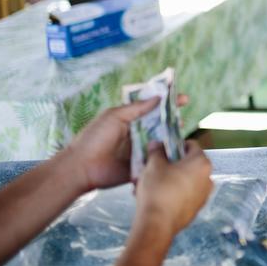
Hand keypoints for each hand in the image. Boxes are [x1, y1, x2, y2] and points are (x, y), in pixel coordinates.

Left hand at [62, 95, 188, 192]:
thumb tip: (158, 98)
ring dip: (172, 137)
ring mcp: (140, 150)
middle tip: (183, 118)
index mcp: (129, 119)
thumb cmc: (95, 138)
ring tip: (181, 133)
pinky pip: (157, 159)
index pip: (151, 108)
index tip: (183, 98)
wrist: (83, 167)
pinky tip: (177, 151)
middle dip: (172, 120)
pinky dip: (166, 155)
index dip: (167, 102)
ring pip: (161, 141)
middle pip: (159, 124)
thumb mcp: (114, 116)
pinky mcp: (142, 165)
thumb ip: (136, 108)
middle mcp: (136, 133)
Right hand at [134, 141, 212, 238]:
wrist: (157, 224)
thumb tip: (156, 144)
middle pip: (188, 164)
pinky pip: (185, 194)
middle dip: (171, 164)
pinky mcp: (196, 209)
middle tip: (154, 168)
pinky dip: (173, 192)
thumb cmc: (158, 190)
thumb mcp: (153, 165)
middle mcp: (208, 178)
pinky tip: (157, 197)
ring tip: (152, 184)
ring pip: (185, 180)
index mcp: (202, 163)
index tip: (162, 150)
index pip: (191, 145)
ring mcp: (204, 195)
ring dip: (170, 179)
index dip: (175, 145)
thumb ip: (156, 151)